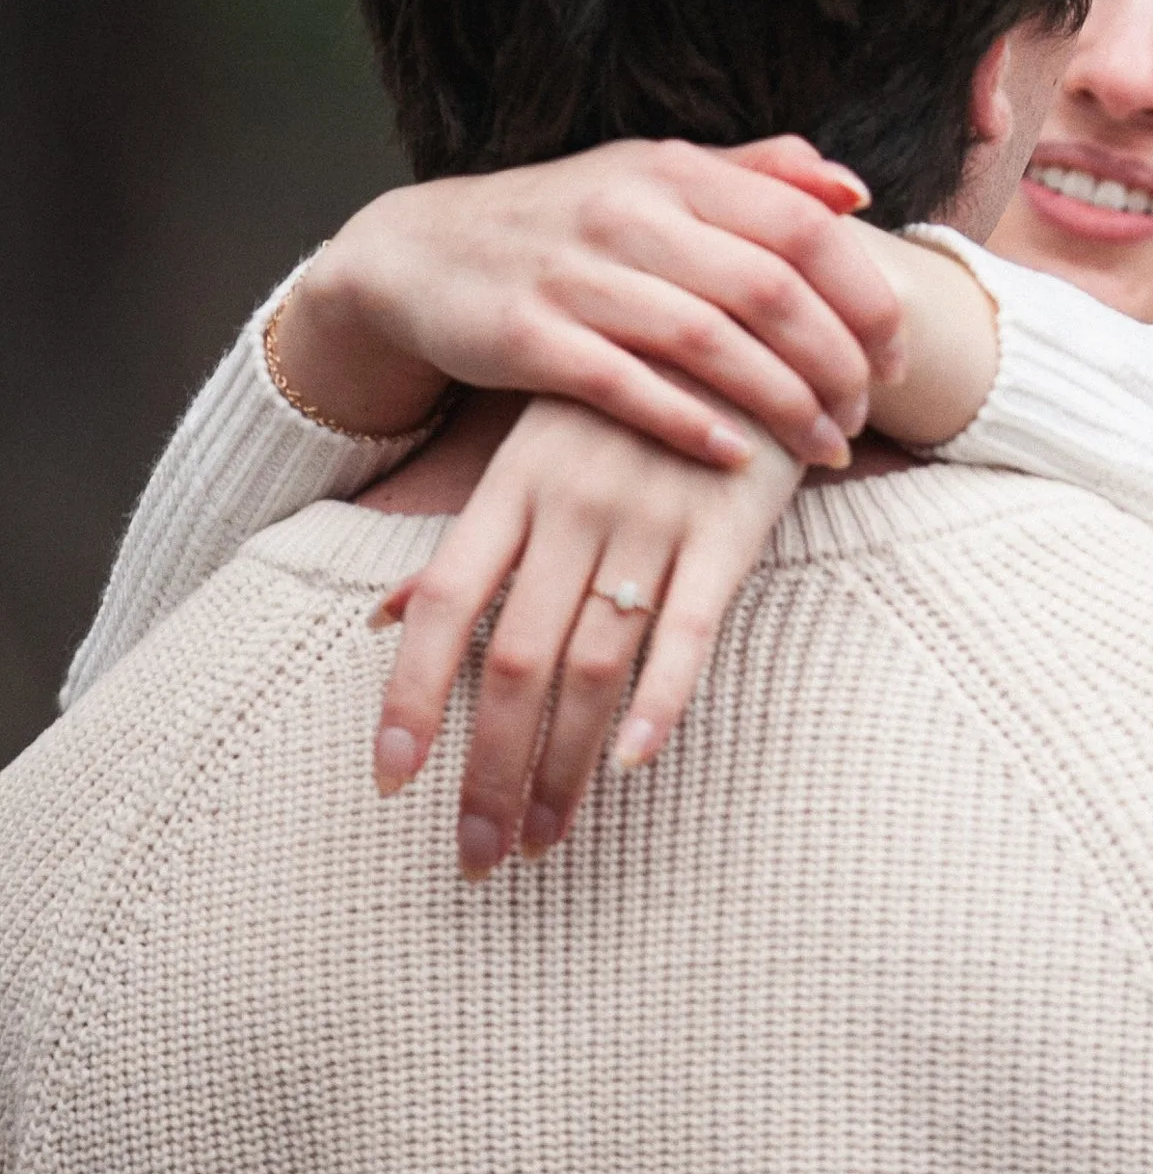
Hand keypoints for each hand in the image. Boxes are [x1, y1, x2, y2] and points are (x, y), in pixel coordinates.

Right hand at [276, 137, 905, 468]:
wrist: (418, 252)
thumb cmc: (563, 221)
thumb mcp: (652, 176)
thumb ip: (754, 177)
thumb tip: (852, 192)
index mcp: (672, 170)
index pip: (804, 227)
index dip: (865, 296)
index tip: (896, 357)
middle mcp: (629, 213)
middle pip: (771, 289)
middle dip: (837, 363)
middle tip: (866, 417)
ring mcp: (574, 275)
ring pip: (709, 341)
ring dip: (782, 403)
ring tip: (823, 447)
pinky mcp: (524, 337)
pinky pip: (624, 385)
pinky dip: (690, 422)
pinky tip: (738, 459)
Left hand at [368, 390, 803, 871]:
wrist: (750, 318)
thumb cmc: (627, 399)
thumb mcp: (531, 449)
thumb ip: (464, 538)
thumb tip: (380, 619)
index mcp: (514, 486)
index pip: (443, 604)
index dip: (412, 697)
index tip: (393, 782)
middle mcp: (573, 503)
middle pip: (514, 657)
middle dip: (490, 769)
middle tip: (478, 854)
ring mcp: (652, 514)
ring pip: (593, 659)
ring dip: (566, 762)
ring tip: (547, 835)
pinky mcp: (729, 525)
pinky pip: (690, 626)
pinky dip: (661, 696)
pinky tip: (636, 761)